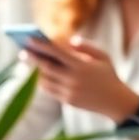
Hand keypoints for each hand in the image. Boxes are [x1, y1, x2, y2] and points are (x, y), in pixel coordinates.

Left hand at [20, 35, 136, 121]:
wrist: (116, 101)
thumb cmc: (108, 74)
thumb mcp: (102, 56)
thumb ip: (86, 47)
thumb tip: (68, 42)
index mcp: (82, 66)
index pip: (57, 53)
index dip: (42, 45)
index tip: (30, 38)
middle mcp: (73, 79)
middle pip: (46, 67)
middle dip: (33, 58)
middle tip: (23, 51)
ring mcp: (69, 91)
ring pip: (46, 80)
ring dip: (37, 70)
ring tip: (31, 62)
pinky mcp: (68, 101)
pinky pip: (50, 90)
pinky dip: (43, 81)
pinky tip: (40, 74)